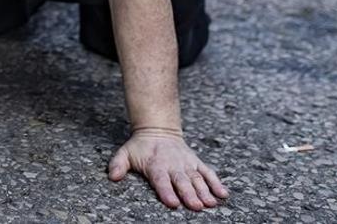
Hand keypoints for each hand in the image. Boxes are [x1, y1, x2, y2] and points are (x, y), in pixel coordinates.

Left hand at [108, 127, 228, 210]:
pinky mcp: (196, 163)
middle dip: (189, 194)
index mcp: (156, 165)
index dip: (166, 191)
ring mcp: (186, 164)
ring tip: (211, 203)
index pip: (161, 180)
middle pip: (181, 181)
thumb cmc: (141, 147)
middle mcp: (173, 165)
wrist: (158, 129)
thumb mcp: (125, 153)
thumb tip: (112, 176)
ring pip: (197, 178)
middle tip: (196, 206)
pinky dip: (216, 182)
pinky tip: (223, 193)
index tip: (172, 203)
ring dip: (205, 191)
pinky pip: (208, 172)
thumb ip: (118, 164)